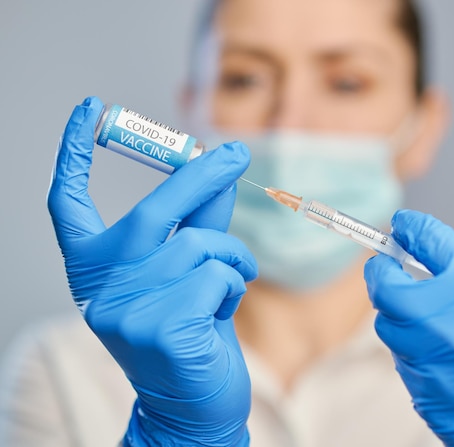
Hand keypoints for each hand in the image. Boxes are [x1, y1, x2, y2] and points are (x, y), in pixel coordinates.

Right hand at [48, 97, 257, 445]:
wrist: (191, 405)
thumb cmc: (190, 331)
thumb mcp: (190, 269)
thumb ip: (200, 220)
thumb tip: (216, 165)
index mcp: (95, 272)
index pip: (67, 206)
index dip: (72, 153)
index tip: (89, 109)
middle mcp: (98, 290)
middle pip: (149, 213)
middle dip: (198, 176)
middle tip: (236, 153)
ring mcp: (124, 312)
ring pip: (197, 245)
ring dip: (231, 255)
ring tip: (234, 278)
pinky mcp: (159, 330)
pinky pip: (215, 275)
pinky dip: (234, 282)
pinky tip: (223, 308)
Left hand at [365, 210, 453, 445]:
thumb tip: (449, 256)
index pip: (430, 242)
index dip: (413, 229)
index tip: (405, 226)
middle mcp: (444, 323)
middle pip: (386, 286)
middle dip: (387, 275)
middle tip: (395, 269)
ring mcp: (427, 362)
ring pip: (390, 327)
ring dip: (402, 317)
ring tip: (433, 322)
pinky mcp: (419, 395)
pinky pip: (402, 361)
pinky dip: (414, 351)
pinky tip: (444, 358)